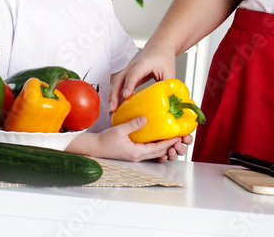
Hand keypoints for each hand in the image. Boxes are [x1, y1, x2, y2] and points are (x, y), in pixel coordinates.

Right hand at [68, 116, 187, 162]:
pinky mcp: (132, 153)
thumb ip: (133, 124)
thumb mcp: (119, 130)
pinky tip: (157, 138)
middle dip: (170, 145)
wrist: (94, 148)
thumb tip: (145, 118)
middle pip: (159, 152)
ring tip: (172, 137)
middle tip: (179, 136)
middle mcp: (138, 156)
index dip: (169, 142)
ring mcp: (135, 156)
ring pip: (154, 153)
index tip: (178, 136)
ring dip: (164, 146)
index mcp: (136, 152)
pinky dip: (155, 145)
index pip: (157, 148)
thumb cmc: (104, 141)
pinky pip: (148, 151)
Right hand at [108, 39, 176, 112]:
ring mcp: (127, 70)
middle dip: (114, 94)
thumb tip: (169, 102)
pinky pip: (118, 86)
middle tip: (112, 108)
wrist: (159, 48)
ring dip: (112, 96)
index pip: (133, 74)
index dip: (129, 85)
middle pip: (119, 79)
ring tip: (111, 111)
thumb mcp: (170, 72)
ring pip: (115, 83)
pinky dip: (115, 96)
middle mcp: (132, 66)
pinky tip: (116, 107)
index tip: (125, 96)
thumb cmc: (164, 58)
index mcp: (144, 63)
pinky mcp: (126, 76)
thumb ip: (168, 86)